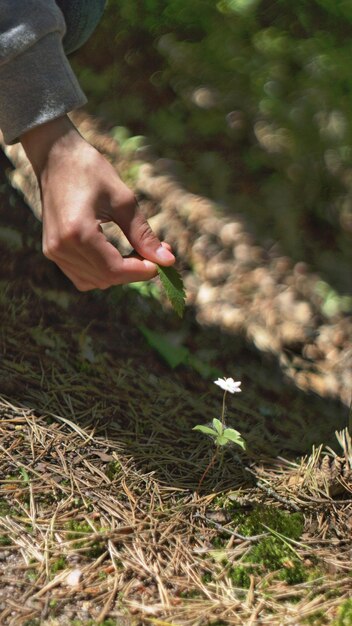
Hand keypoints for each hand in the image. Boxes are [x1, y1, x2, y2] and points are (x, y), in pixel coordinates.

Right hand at [20, 116, 174, 290]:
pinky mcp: (52, 251)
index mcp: (78, 232)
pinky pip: (81, 276)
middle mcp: (60, 247)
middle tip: (158, 255)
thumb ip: (143, 234)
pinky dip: (102, 273)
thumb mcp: (123, 200)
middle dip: (134, 272)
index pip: (114, 269)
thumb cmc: (91, 171)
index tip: (162, 264)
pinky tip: (117, 257)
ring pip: (94, 281)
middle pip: (106, 278)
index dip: (141, 272)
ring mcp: (53, 251)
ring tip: (138, 254)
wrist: (55, 156)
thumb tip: (167, 261)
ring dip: (119, 274)